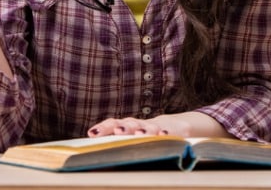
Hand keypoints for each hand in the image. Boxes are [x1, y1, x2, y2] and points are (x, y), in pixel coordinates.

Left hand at [87, 112, 226, 138]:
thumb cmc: (148, 135)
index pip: (114, 123)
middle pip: (130, 123)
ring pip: (150, 127)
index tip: (92, 133)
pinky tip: (164, 135)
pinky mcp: (177, 130)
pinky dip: (167, 133)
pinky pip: (172, 132)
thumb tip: (93, 147)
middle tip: (117, 132)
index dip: (104, 127)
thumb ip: (116, 142)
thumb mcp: (133, 137)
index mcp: (130, 126)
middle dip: (123, 128)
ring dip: (144, 130)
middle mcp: (143, 124)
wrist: (177, 126)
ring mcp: (159, 126)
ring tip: (139, 134)